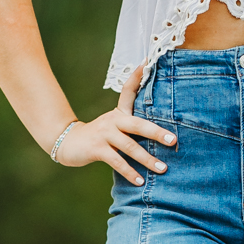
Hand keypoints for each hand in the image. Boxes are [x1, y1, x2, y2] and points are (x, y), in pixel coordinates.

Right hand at [55, 61, 175, 184]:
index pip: (129, 90)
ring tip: (162, 169)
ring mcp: (104, 134)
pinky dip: (130, 172)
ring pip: (130, 146)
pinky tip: (140, 181)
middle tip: (174, 141)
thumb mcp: (115, 122)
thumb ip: (131, 118)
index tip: (149, 61)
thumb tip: (154, 117)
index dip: (137, 75)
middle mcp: (113, 120)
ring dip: (147, 159)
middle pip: (138, 124)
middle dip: (157, 133)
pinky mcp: (97, 149)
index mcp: (120, 112)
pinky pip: (117, 161)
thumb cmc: (100, 134)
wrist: (70, 143)